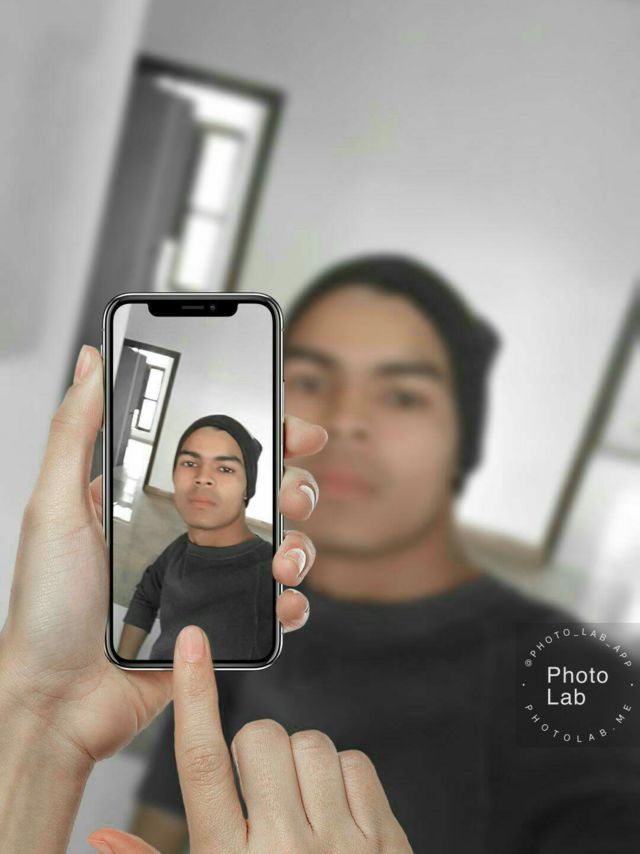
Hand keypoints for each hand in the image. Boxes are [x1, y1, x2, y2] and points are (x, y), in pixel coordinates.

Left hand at [0, 344, 326, 767]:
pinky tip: (284, 601)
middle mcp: (185, 531)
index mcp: (151, 497)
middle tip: (293, 494)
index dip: (260, 435)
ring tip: (285, 559)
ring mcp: (206, 577)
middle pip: (262, 495)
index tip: (290, 427)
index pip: (217, 452)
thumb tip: (91, 362)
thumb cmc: (48, 607)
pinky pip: (272, 604)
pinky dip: (293, 600)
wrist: (58, 700)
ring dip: (301, 544)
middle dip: (294, 487)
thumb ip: (75, 430)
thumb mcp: (54, 506)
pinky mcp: (220, 621)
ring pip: (279, 545)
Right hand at [88, 625, 412, 852]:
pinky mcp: (386, 842)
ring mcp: (342, 846)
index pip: (200, 763)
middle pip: (261, 738)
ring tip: (298, 807)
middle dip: (257, 750)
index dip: (193, 696)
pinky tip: (333, 813)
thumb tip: (98, 838)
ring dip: (300, 763)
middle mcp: (284, 850)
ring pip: (312, 744)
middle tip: (261, 790)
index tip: (191, 644)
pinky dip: (342, 776)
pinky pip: (355, 763)